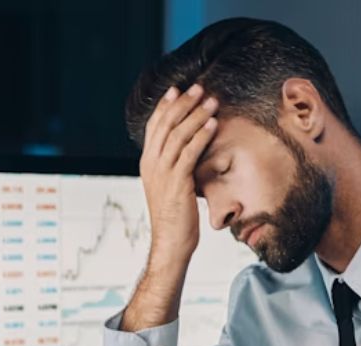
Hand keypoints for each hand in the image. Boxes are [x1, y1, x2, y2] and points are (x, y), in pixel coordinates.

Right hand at [139, 83, 218, 262]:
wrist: (171, 242)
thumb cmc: (176, 217)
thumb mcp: (171, 186)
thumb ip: (174, 166)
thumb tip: (186, 151)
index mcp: (147, 162)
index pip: (154, 126)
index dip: (166, 106)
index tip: (177, 89)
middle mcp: (151, 164)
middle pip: (166, 124)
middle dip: (183, 103)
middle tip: (199, 88)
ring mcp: (162, 173)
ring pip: (178, 135)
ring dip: (196, 115)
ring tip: (212, 101)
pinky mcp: (177, 183)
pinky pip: (189, 153)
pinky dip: (201, 136)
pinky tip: (213, 124)